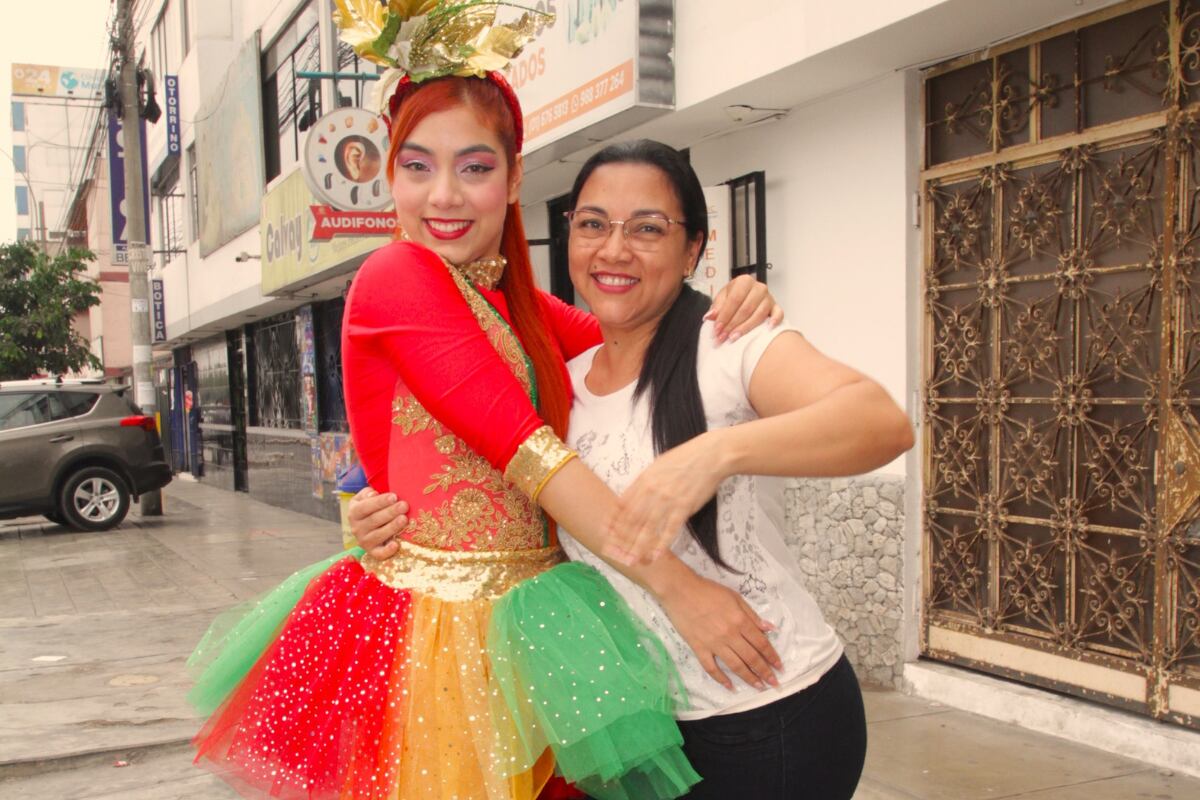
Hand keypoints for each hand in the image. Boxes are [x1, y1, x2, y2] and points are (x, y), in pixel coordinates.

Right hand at [347, 487, 408, 559]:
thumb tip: (373, 494)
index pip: (366, 506)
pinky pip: (378, 554)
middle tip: (404, 505)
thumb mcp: (364, 498)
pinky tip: (396, 544)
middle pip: (374, 520)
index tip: (394, 496)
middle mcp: (356, 528)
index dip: (380, 502)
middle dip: (390, 512)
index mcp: (354, 512)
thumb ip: (367, 493)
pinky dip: (387, 551)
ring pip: (378, 535)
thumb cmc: (370, 508)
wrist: (366, 526)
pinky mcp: (372, 552)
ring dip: (392, 527)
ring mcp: (364, 541)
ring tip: (404, 519)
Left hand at [604, 433, 725, 565]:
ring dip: (638, 547)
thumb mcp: (658, 465)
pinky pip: (670, 529)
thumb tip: (634, 496)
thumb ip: (645, 482)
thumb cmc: (685, 458)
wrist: (710, 455)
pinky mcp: (684, 507)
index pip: (622, 505)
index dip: (613, 522)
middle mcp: (652, 491)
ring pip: (648, 528)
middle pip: (631, 520)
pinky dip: (662, 544)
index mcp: (644, 480)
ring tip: (631, 561)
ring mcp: (668, 500)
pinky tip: (656, 555)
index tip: (606, 535)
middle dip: (621, 540)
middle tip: (615, 554)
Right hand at [659, 572, 781, 690]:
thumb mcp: (734, 597)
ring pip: (735, 665)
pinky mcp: (699, 648)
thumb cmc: (708, 590)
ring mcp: (714, 644)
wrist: (680, 590)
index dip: (772, 656)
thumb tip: (769, 629)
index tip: (780, 666)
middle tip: (774, 683)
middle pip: (751, 657)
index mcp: (740, 621)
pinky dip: (721, 679)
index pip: (760, 643)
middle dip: (764, 671)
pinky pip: (711, 667)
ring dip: (749, 678)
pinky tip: (730, 686)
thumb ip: (752, 615)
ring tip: (759, 687)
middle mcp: (730, 635)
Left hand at [707, 274, 783, 343]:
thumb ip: (716, 307)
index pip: (734, 300)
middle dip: (732, 325)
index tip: (717, 329)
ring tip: (734, 337)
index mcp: (744, 281)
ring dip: (745, 328)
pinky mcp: (776, 307)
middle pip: (745, 309)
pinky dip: (774, 321)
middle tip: (722, 337)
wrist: (747, 295)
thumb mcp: (722, 298)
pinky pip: (778, 314)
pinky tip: (768, 328)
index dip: (724, 316)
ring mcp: (769, 298)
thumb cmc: (735, 296)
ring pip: (759, 314)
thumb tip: (710, 316)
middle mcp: (758, 288)